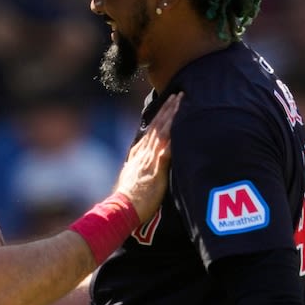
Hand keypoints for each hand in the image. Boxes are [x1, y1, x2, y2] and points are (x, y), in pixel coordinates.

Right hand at [114, 92, 177, 223]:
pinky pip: (167, 147)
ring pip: (162, 131)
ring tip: (180, 100)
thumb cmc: (128, 199)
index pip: (150, 132)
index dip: (160, 118)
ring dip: (172, 114)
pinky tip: (182, 123)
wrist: (123, 208)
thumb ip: (138, 169)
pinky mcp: (156, 167)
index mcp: (137, 154)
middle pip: (157, 126)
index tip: (168, 106)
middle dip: (167, 109)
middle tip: (177, 96)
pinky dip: (174, 134)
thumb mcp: (131, 179)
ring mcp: (149, 158)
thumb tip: (142, 166)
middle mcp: (143, 152)